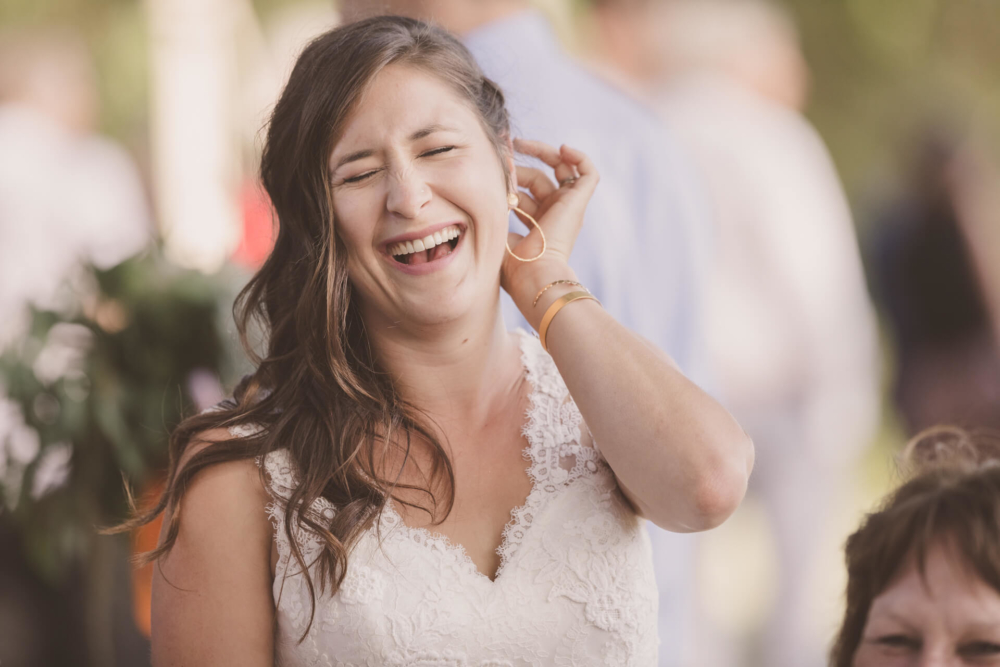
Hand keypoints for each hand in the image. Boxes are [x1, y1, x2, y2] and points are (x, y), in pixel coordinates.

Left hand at [500, 139, 598, 317]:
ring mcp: (568, 208)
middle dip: (519, 166)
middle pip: (539, 179)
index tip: (493, 167)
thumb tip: (482, 188)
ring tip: (520, 144)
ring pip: (562, 170)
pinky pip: (588, 173)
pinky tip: (563, 148)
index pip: (524, 193)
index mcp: (537, 226)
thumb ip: (493, 210)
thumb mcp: (497, 232)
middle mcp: (555, 216)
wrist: (533, 275)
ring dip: (542, 152)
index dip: (509, 178)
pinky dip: (579, 157)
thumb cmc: (512, 265)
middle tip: (503, 155)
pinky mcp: (579, 202)